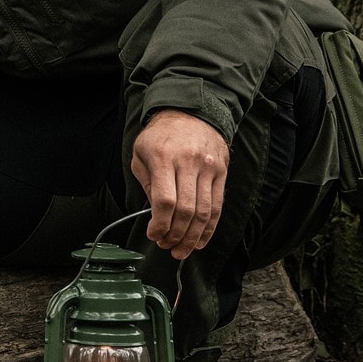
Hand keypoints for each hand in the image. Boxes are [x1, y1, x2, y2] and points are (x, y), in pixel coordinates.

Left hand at [130, 109, 228, 259]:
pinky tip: (200, 240)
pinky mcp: (221, 172)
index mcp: (163, 158)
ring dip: (192, 237)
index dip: (159, 224)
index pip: (165, 201)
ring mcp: (208, 167)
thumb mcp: (141, 154)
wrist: (191, 112)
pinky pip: (217, 206)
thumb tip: (156, 217)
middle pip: (186, 210)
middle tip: (167, 246)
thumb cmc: (160, 136)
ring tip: (182, 250)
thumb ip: (148, 185)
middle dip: (175, 235)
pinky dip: (209, 228)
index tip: (153, 235)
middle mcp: (188, 163)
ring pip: (204, 212)